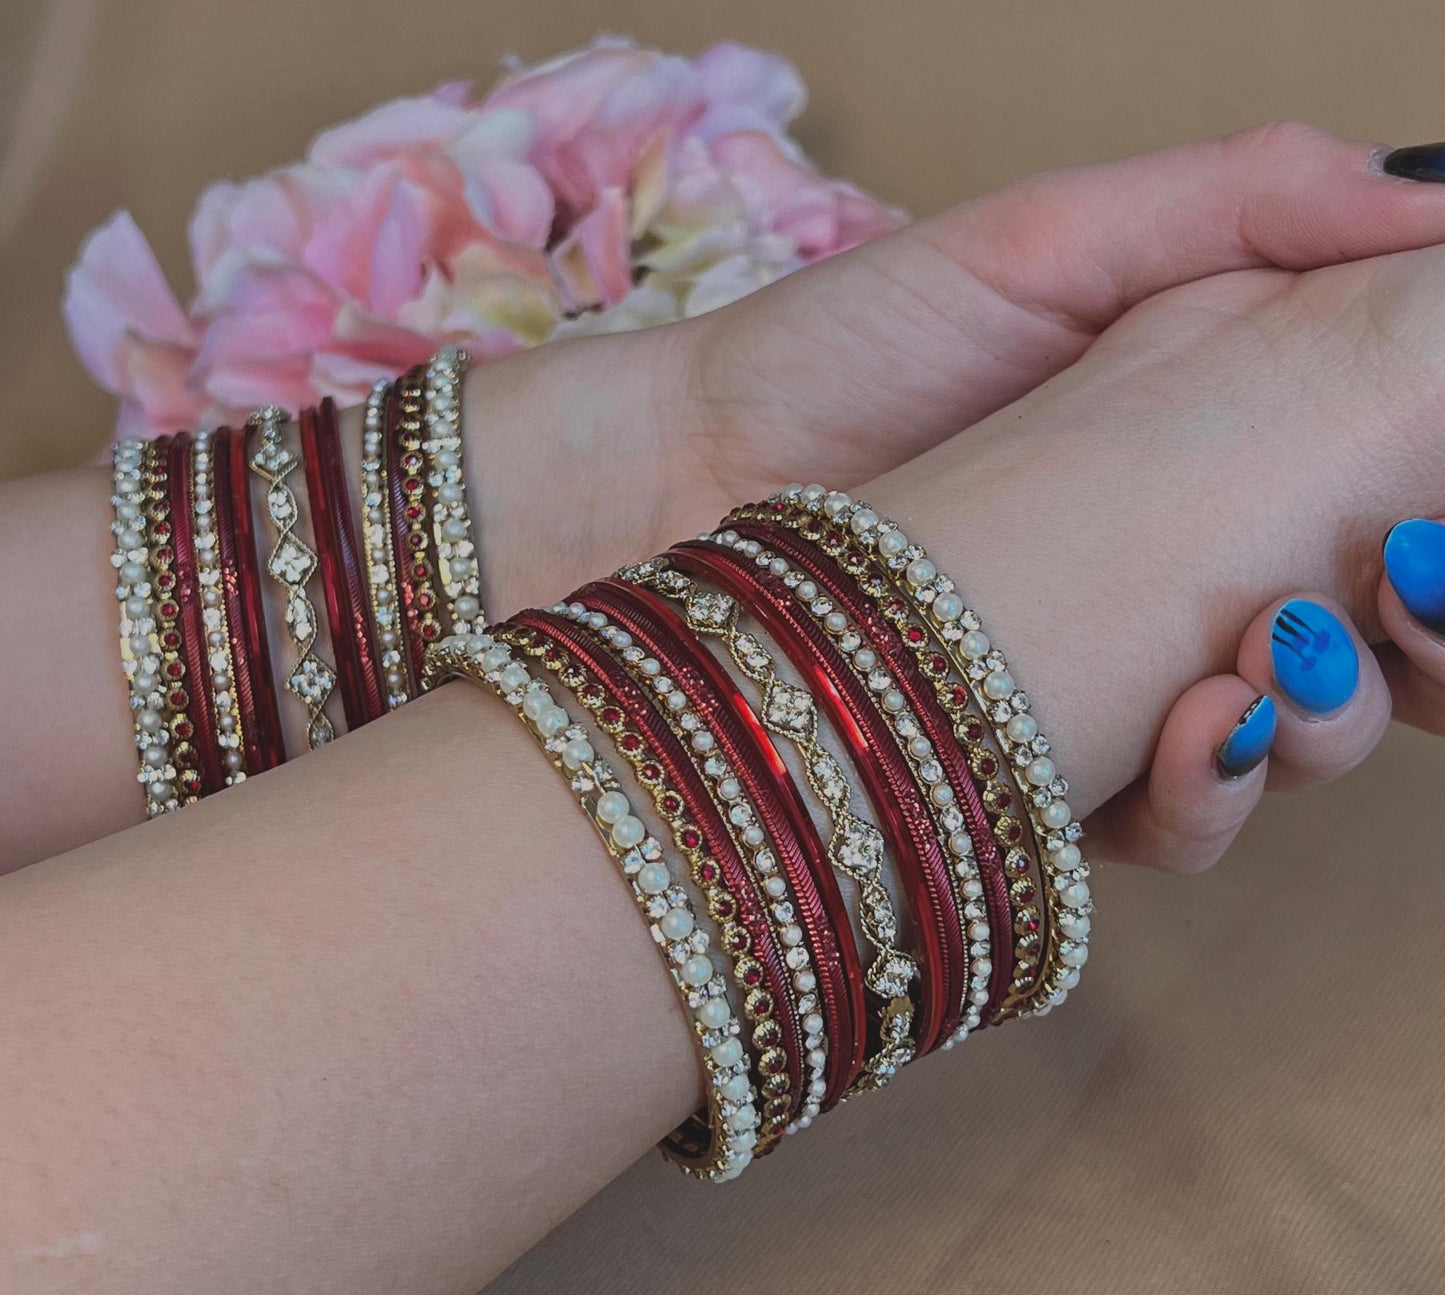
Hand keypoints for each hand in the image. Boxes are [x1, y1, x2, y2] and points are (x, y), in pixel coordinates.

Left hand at [467, 122, 1444, 874]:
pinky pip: (1175, 813)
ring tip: (1278, 656)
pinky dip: (1209, 793)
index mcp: (1209, 436)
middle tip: (1411, 590)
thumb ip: (1243, 206)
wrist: (689, 469)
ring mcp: (1117, 672)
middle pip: (1376, 634)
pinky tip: (1192, 734)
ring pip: (1294, 737)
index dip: (1437, 517)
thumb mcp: (1049, 243)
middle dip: (1423, 638)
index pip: (1387, 487)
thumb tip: (1438, 197)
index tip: (1443, 518)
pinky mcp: (1045, 762)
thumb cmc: (853, 344)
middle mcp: (1179, 563)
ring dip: (1331, 719)